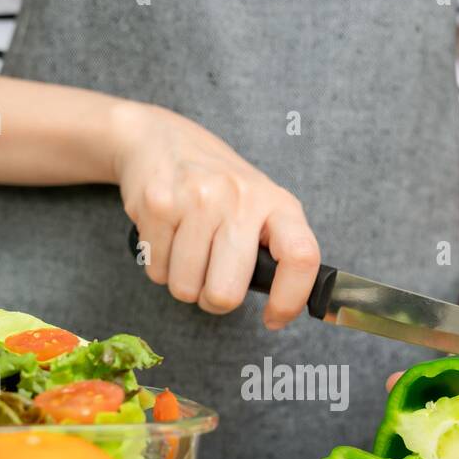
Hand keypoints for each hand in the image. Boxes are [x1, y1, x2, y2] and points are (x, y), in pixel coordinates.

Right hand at [113, 102, 320, 328]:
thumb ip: (274, 249)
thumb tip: (282, 306)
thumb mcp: (259, 205)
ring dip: (184, 283)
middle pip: (226, 294)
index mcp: (277, 203)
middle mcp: (241, 198)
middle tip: (212, 279)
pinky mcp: (158, 204)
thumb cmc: (218, 187)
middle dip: (214, 300)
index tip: (273, 318)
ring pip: (185, 288)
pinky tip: (167, 236)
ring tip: (187, 250)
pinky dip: (160, 265)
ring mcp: (198, 199)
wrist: (162, 140)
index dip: (289, 300)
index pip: (301, 258)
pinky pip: (157, 271)